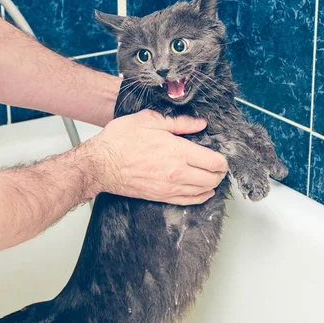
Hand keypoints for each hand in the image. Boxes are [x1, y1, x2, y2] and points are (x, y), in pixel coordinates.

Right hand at [87, 109, 228, 204]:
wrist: (101, 164)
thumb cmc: (121, 141)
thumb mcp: (151, 121)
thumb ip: (180, 123)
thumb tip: (200, 124)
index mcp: (179, 152)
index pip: (215, 161)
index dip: (222, 159)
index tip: (221, 155)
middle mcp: (178, 173)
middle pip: (213, 178)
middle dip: (219, 172)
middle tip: (218, 165)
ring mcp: (170, 188)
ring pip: (203, 191)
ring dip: (212, 184)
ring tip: (212, 175)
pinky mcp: (161, 197)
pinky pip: (189, 201)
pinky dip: (201, 197)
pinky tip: (204, 191)